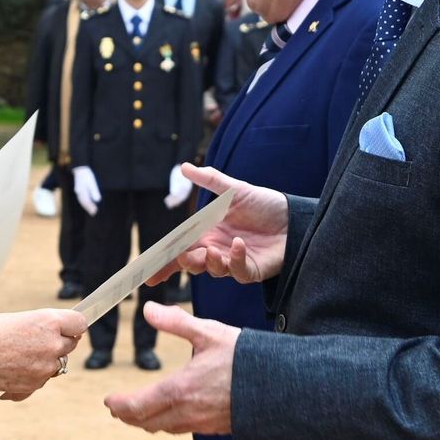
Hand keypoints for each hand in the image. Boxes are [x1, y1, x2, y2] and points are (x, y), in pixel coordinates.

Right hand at [0, 309, 87, 401]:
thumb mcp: (18, 319)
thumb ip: (42, 326)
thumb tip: (56, 332)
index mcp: (48, 321)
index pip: (80, 322)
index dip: (72, 324)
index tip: (67, 326)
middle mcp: (52, 344)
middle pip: (70, 344)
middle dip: (58, 342)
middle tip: (38, 340)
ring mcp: (45, 367)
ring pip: (57, 363)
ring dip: (45, 360)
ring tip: (20, 355)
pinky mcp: (35, 384)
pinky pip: (42, 379)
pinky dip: (32, 375)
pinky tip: (14, 368)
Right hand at [72, 166, 100, 216]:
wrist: (80, 168)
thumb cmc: (86, 174)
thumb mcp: (92, 182)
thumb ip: (94, 191)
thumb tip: (97, 200)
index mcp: (81, 191)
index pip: (86, 201)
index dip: (90, 207)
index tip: (95, 211)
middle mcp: (78, 192)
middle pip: (83, 202)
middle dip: (88, 208)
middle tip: (94, 213)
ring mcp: (78, 191)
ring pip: (82, 200)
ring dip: (87, 206)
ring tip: (92, 210)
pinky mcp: (79, 189)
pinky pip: (82, 198)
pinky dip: (85, 202)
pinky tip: (89, 203)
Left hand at [104, 303, 238, 433]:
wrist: (281, 385)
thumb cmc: (245, 357)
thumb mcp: (209, 332)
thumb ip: (175, 322)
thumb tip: (148, 309)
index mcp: (180, 389)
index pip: (138, 406)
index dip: (120, 405)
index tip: (109, 401)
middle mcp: (187, 412)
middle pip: (147, 422)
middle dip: (128, 416)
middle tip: (116, 409)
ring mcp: (202, 423)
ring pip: (165, 428)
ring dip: (147, 422)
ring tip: (138, 413)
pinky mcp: (216, 427)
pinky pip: (183, 429)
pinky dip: (168, 423)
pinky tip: (170, 414)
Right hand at [146, 164, 288, 286]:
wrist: (295, 217)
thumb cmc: (265, 204)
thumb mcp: (235, 189)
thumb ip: (210, 180)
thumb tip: (183, 166)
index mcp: (208, 232)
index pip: (179, 248)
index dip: (162, 261)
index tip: (145, 272)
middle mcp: (217, 249)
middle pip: (190, 262)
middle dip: (182, 263)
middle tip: (181, 258)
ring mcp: (233, 261)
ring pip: (211, 269)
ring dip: (208, 262)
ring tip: (212, 250)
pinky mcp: (250, 270)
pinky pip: (237, 271)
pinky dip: (235, 260)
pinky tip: (239, 245)